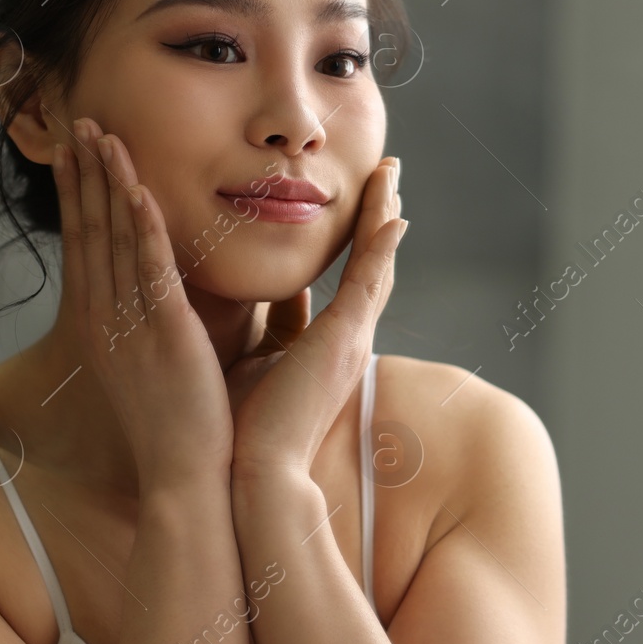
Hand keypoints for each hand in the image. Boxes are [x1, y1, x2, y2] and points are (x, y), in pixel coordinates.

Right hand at [51, 115, 234, 491]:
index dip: (78, 195)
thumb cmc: (178, 428)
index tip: (74, 152)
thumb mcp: (151, 366)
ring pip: (115, 239)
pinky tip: (139, 188)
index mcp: (100, 326)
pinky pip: (151, 269)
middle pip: (89, 231)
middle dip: (84, 174)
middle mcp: (105, 320)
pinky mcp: (166, 335)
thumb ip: (151, 323)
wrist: (184, 480)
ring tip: (103, 135)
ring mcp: (131, 326)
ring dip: (109, 183)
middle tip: (79, 123)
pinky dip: (143, 226)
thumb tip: (158, 295)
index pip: (84, 245)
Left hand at [228, 156, 405, 477]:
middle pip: (374, 263)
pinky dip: (382, 248)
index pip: (350, 278)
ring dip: (384, 216)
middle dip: (381, 216)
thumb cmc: (248, 428)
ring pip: (376, 263)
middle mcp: (347, 337)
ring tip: (390, 174)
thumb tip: (262, 306)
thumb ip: (268, 331)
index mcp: (327, 343)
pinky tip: (394, 215)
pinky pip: (369, 283)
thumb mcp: (259, 364)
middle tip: (388, 173)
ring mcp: (351, 337)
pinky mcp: (344, 340)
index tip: (365, 201)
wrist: (254, 470)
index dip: (360, 238)